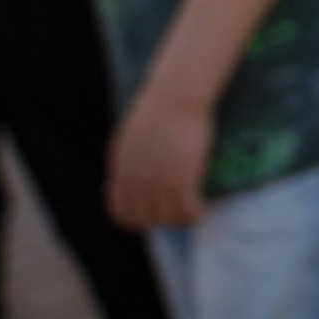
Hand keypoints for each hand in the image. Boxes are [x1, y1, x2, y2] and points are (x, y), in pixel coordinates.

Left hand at [106, 88, 212, 228]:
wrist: (174, 97)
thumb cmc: (155, 110)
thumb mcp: (126, 139)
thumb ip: (124, 163)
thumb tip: (121, 183)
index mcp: (120, 172)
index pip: (119, 212)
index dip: (133, 219)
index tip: (147, 213)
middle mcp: (137, 182)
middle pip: (144, 220)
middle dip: (158, 221)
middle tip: (172, 213)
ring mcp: (159, 182)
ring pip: (167, 219)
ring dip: (178, 220)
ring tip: (188, 212)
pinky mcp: (183, 179)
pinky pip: (186, 212)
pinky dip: (193, 216)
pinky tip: (199, 211)